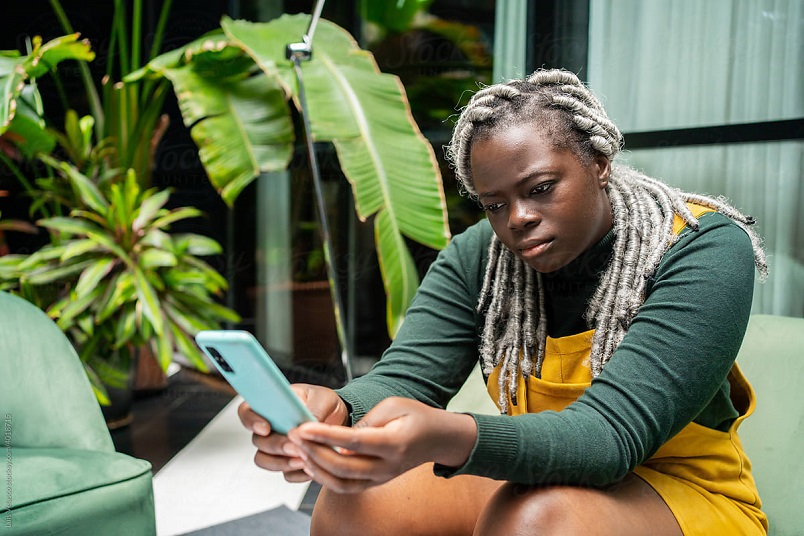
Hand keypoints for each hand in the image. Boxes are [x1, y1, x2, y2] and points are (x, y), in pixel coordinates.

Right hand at [237, 384, 348, 482]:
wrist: (339, 421)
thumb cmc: (324, 404)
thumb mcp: (323, 398)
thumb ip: (314, 409)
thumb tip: (309, 424)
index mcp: (271, 406)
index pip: (247, 411)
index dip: (251, 420)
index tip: (266, 428)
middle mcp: (268, 428)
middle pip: (258, 441)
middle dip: (275, 445)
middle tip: (294, 446)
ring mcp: (276, 448)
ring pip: (265, 460)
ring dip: (282, 462)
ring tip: (303, 460)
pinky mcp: (288, 464)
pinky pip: (285, 474)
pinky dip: (297, 473)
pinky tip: (311, 468)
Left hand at [286, 397, 476, 492]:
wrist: (438, 439)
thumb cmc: (417, 417)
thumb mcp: (395, 405)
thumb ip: (367, 419)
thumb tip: (339, 434)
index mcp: (394, 442)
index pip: (352, 441)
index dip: (324, 434)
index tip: (303, 427)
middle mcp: (387, 466)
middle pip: (342, 466)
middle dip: (313, 451)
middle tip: (294, 435)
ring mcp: (381, 478)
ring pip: (341, 483)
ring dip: (315, 467)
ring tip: (298, 449)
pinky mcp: (375, 483)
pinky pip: (346, 486)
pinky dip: (325, 477)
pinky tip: (311, 462)